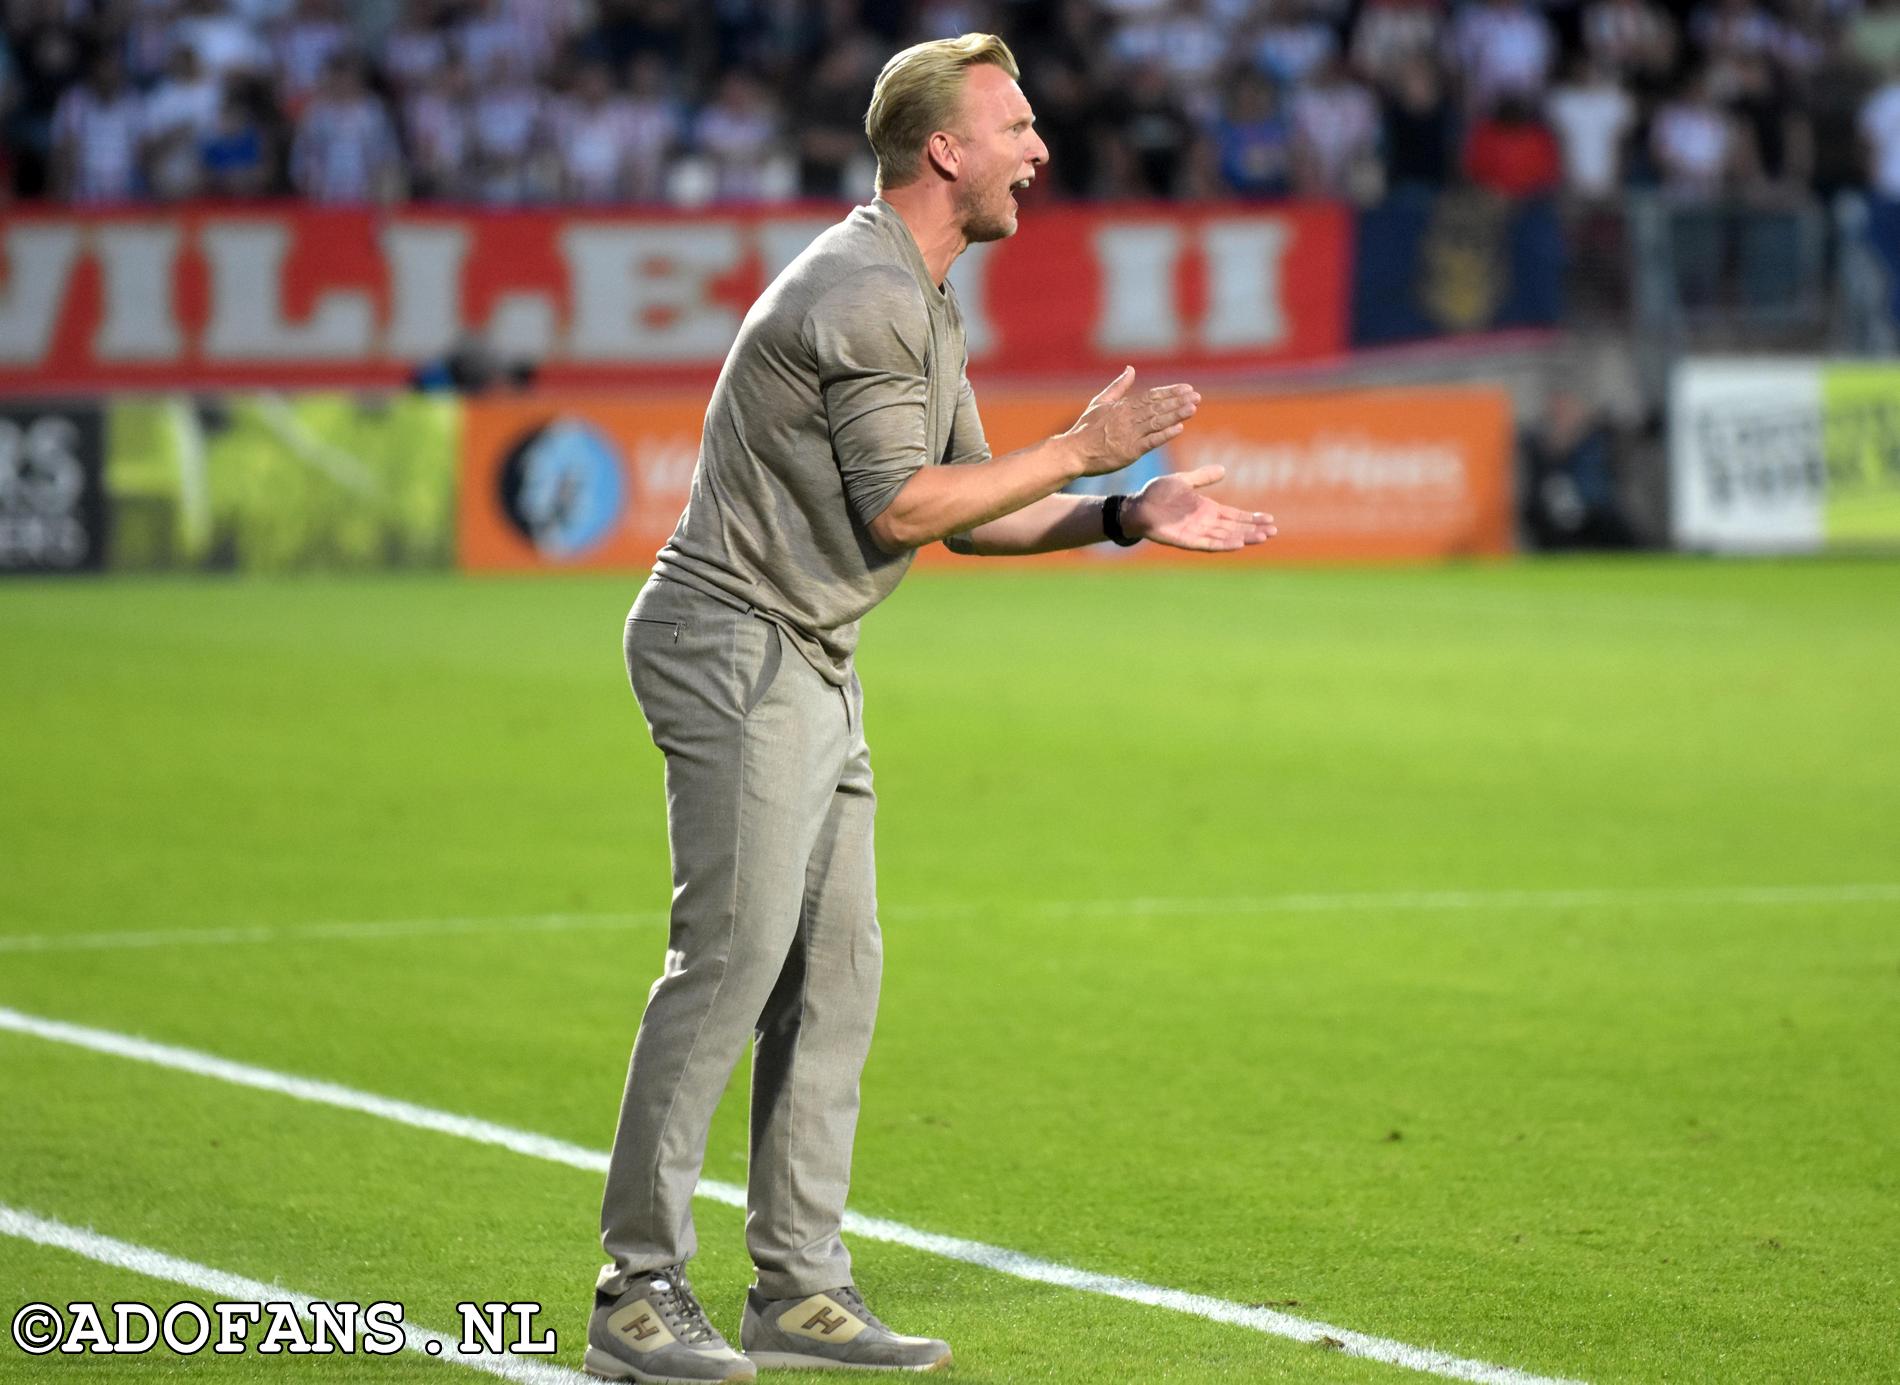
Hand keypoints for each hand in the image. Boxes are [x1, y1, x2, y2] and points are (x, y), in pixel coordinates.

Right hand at [1065, 367, 1199, 476]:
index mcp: (1123, 406)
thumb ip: (1118, 386)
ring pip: (1157, 422)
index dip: (1170, 392)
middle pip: (1158, 407)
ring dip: (1176, 414)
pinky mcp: (1129, 452)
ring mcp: (1130, 435)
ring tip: (1193, 408)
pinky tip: (1179, 429)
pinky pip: (1150, 441)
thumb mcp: (1100, 402)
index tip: (1187, 388)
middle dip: (1178, 401)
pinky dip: (1165, 435)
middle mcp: (1128, 418)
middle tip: (1197, 396)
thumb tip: (1131, 369)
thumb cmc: (1085, 428)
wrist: (1073, 451)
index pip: (1151, 396)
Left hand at [1125, 465, 1275, 551]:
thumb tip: (1223, 470)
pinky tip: (1238, 543)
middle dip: (1253, 529)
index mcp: (1206, 510)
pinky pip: (1208, 544)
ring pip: (1225, 537)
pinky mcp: (1185, 540)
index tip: (1270, 519)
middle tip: (1273, 531)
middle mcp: (1204, 523)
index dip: (1251, 518)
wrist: (1136, 505)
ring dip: (1243, 538)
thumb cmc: (1156, 494)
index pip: (1235, 515)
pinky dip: (1223, 544)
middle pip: (1235, 528)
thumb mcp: (1184, 480)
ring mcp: (1196, 533)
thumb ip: (1203, 477)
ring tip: (1262, 537)